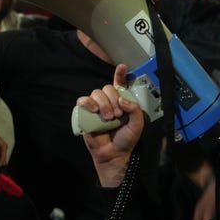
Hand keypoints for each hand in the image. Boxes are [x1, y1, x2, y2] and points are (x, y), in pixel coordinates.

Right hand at [77, 64, 143, 185]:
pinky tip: (94, 111)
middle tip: (117, 115)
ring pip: (96, 93)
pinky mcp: (85, 114)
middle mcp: (109, 102)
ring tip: (108, 118)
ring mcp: (96, 107)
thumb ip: (134, 109)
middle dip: (113, 99)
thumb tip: (121, 100)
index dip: (120, 74)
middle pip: (107, 88)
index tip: (122, 66)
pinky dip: (88, 103)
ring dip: (103, 104)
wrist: (114, 153)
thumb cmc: (126, 139)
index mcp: (122, 102)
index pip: (120, 84)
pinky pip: (82, 101)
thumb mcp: (137, 123)